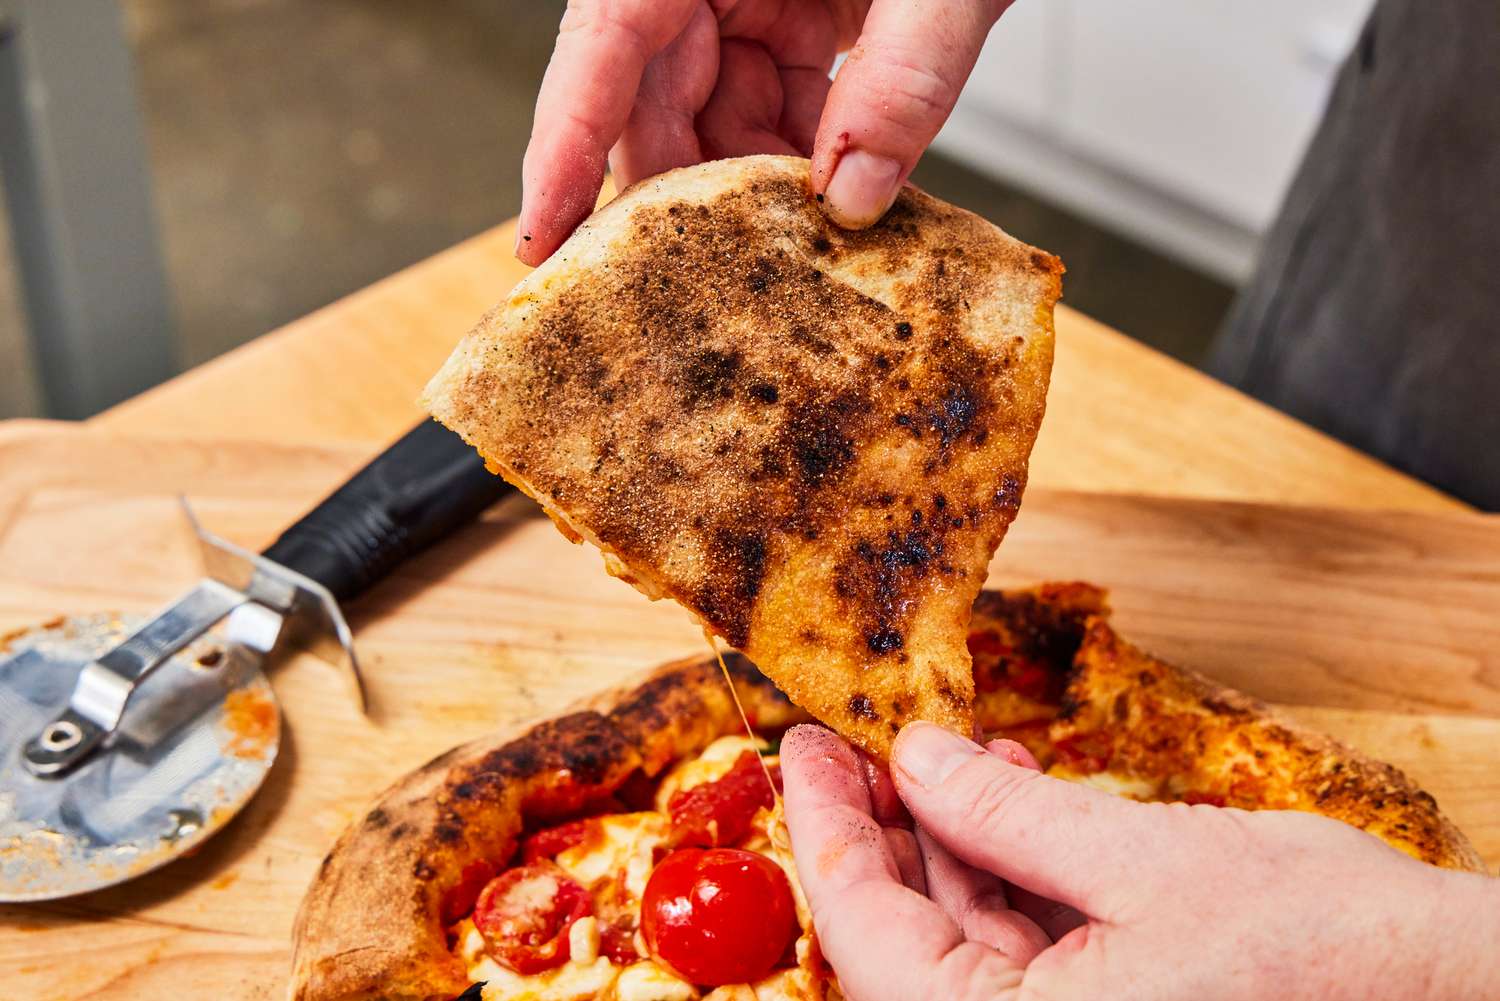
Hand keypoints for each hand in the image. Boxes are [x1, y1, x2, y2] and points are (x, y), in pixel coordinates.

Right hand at [516, 0, 1010, 263]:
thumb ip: (904, 75)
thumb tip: (855, 199)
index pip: (605, 42)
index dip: (565, 144)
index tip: (543, 238)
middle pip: (651, 104)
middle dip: (679, 199)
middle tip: (696, 292)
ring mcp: (747, 3)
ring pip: (711, 126)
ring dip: (748, 198)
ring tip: (784, 263)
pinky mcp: (790, 29)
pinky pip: (771, 116)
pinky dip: (801, 170)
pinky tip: (832, 212)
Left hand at [780, 722, 1499, 1000]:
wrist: (1458, 987)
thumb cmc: (1328, 954)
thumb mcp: (1142, 861)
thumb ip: (1007, 814)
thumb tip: (914, 757)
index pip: (868, 933)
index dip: (826, 825)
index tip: (803, 744)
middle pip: (905, 931)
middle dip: (886, 823)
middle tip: (858, 733)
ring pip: (962, 926)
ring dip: (952, 828)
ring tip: (950, 743)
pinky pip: (1023, 932)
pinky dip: (1009, 856)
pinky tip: (1010, 781)